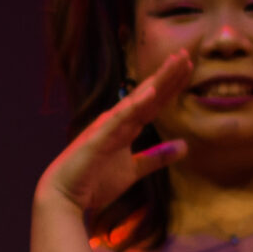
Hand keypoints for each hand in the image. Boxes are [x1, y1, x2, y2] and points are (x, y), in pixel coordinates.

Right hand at [37, 54, 193, 216]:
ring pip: (137, 99)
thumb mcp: (134, 169)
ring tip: (174, 62)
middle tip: (185, 53)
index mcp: (125, 126)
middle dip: (167, 74)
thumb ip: (157, 157)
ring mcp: (107, 127)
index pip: (153, 103)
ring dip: (157, 80)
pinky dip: (134, 105)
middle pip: (148, 94)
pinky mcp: (98, 137)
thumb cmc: (94, 182)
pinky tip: (150, 92)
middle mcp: (117, 120)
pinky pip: (119, 118)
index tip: (187, 67)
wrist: (64, 198)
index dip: (171, 86)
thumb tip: (185, 146)